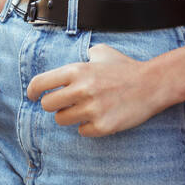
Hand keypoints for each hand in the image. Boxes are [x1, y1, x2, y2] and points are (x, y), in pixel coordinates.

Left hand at [25, 43, 162, 136]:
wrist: (152, 84)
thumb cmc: (125, 69)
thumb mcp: (102, 53)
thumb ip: (82, 56)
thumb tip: (69, 64)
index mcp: (77, 70)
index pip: (40, 83)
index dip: (32, 91)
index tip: (32, 96)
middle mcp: (81, 89)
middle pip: (48, 105)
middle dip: (54, 105)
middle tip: (65, 104)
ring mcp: (91, 109)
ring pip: (62, 120)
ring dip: (70, 116)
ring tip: (86, 109)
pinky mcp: (101, 126)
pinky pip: (82, 131)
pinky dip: (88, 126)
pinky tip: (100, 116)